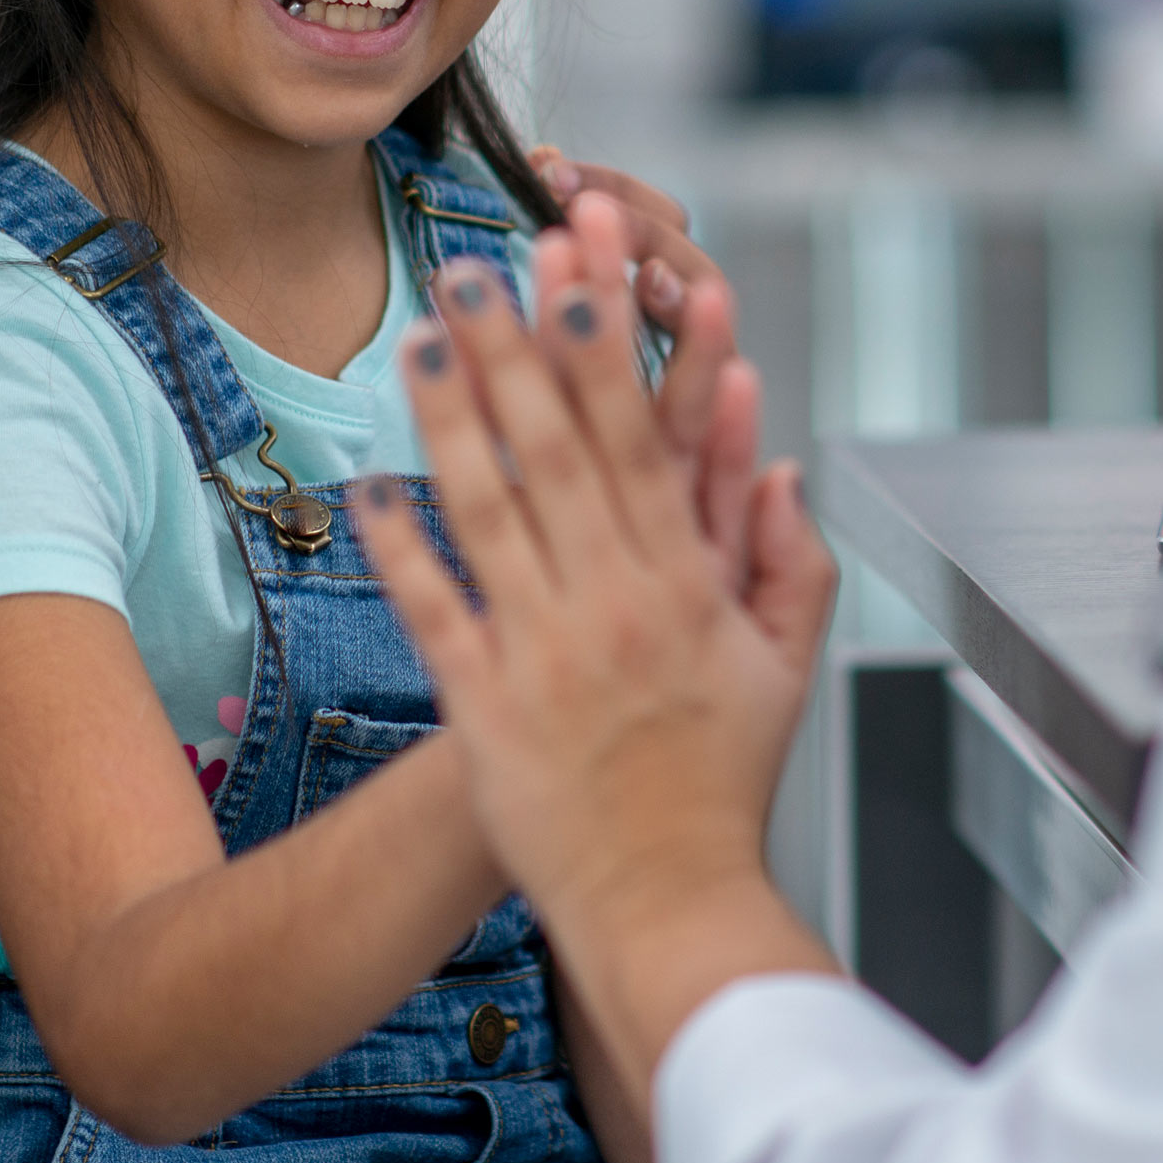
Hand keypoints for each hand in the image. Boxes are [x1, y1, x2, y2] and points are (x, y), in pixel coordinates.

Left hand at [369, 194, 836, 954]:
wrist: (669, 904)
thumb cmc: (723, 789)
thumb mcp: (787, 670)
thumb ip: (794, 564)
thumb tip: (781, 466)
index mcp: (686, 585)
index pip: (638, 436)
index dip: (603, 343)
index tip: (578, 264)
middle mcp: (612, 604)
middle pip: (555, 447)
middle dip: (517, 343)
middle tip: (480, 258)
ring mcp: (543, 651)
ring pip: (488, 507)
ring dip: (451, 415)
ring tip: (419, 336)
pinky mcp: (484, 706)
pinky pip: (434, 610)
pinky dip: (401, 546)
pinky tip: (368, 483)